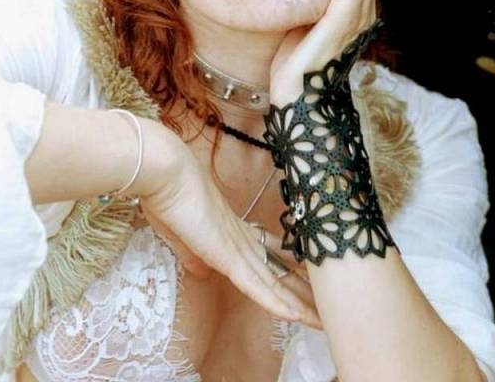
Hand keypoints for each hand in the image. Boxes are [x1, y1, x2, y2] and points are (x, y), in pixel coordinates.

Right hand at [137, 135, 323, 329]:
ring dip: (300, 304)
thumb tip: (201, 271)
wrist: (166, 174)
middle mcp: (242, 239)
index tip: (307, 286)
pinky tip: (296, 317)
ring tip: (325, 320)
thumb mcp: (178, 233)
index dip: (289, 272)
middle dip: (303, 293)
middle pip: (280, 271)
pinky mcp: (229, 256)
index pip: (269, 256)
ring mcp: (238, 247)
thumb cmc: (167, 197)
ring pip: (276, 283)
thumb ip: (192, 254)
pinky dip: (276, 303)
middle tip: (329, 309)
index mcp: (232, 231)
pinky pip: (257, 286)